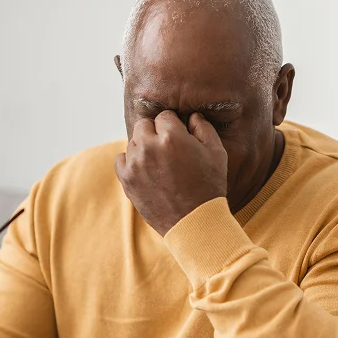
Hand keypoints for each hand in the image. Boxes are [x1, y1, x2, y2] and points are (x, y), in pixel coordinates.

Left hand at [115, 111, 227, 235]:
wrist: (193, 222)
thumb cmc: (208, 187)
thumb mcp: (216, 153)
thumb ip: (203, 128)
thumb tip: (191, 116)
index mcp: (171, 136)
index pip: (164, 116)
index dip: (174, 125)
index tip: (179, 137)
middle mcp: (149, 147)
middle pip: (144, 125)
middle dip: (156, 132)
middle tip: (168, 149)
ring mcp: (135, 164)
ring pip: (133, 142)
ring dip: (144, 147)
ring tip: (160, 163)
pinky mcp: (127, 180)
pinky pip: (121, 159)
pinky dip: (130, 161)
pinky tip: (145, 169)